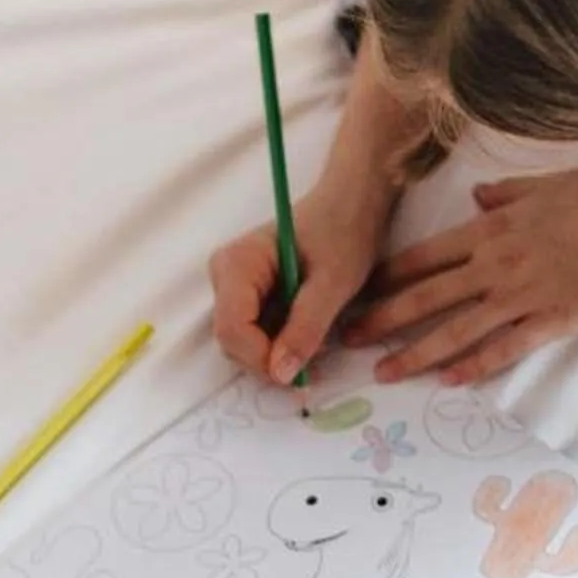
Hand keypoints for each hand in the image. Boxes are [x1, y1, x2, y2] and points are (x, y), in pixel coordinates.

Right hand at [208, 166, 398, 384]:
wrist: (352, 203)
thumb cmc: (344, 231)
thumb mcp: (333, 283)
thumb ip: (306, 328)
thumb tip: (281, 374)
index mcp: (237, 263)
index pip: (232, 329)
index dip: (263, 359)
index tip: (302, 374)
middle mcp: (225, 276)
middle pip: (233, 341)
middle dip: (270, 361)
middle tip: (315, 365)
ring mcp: (233, 288)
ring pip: (242, 344)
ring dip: (277, 356)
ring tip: (315, 345)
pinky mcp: (247, 297)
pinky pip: (254, 336)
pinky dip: (280, 346)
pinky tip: (307, 336)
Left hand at [349, 163, 577, 384]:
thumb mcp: (542, 183)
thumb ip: (503, 195)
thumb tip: (477, 196)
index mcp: (489, 229)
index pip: (422, 257)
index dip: (385, 278)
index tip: (357, 292)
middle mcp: (494, 264)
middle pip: (425, 297)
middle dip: (381, 319)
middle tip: (346, 338)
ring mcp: (520, 295)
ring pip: (455, 330)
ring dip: (415, 353)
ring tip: (383, 373)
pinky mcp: (550, 320)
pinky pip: (503, 347)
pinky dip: (474, 365)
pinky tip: (448, 381)